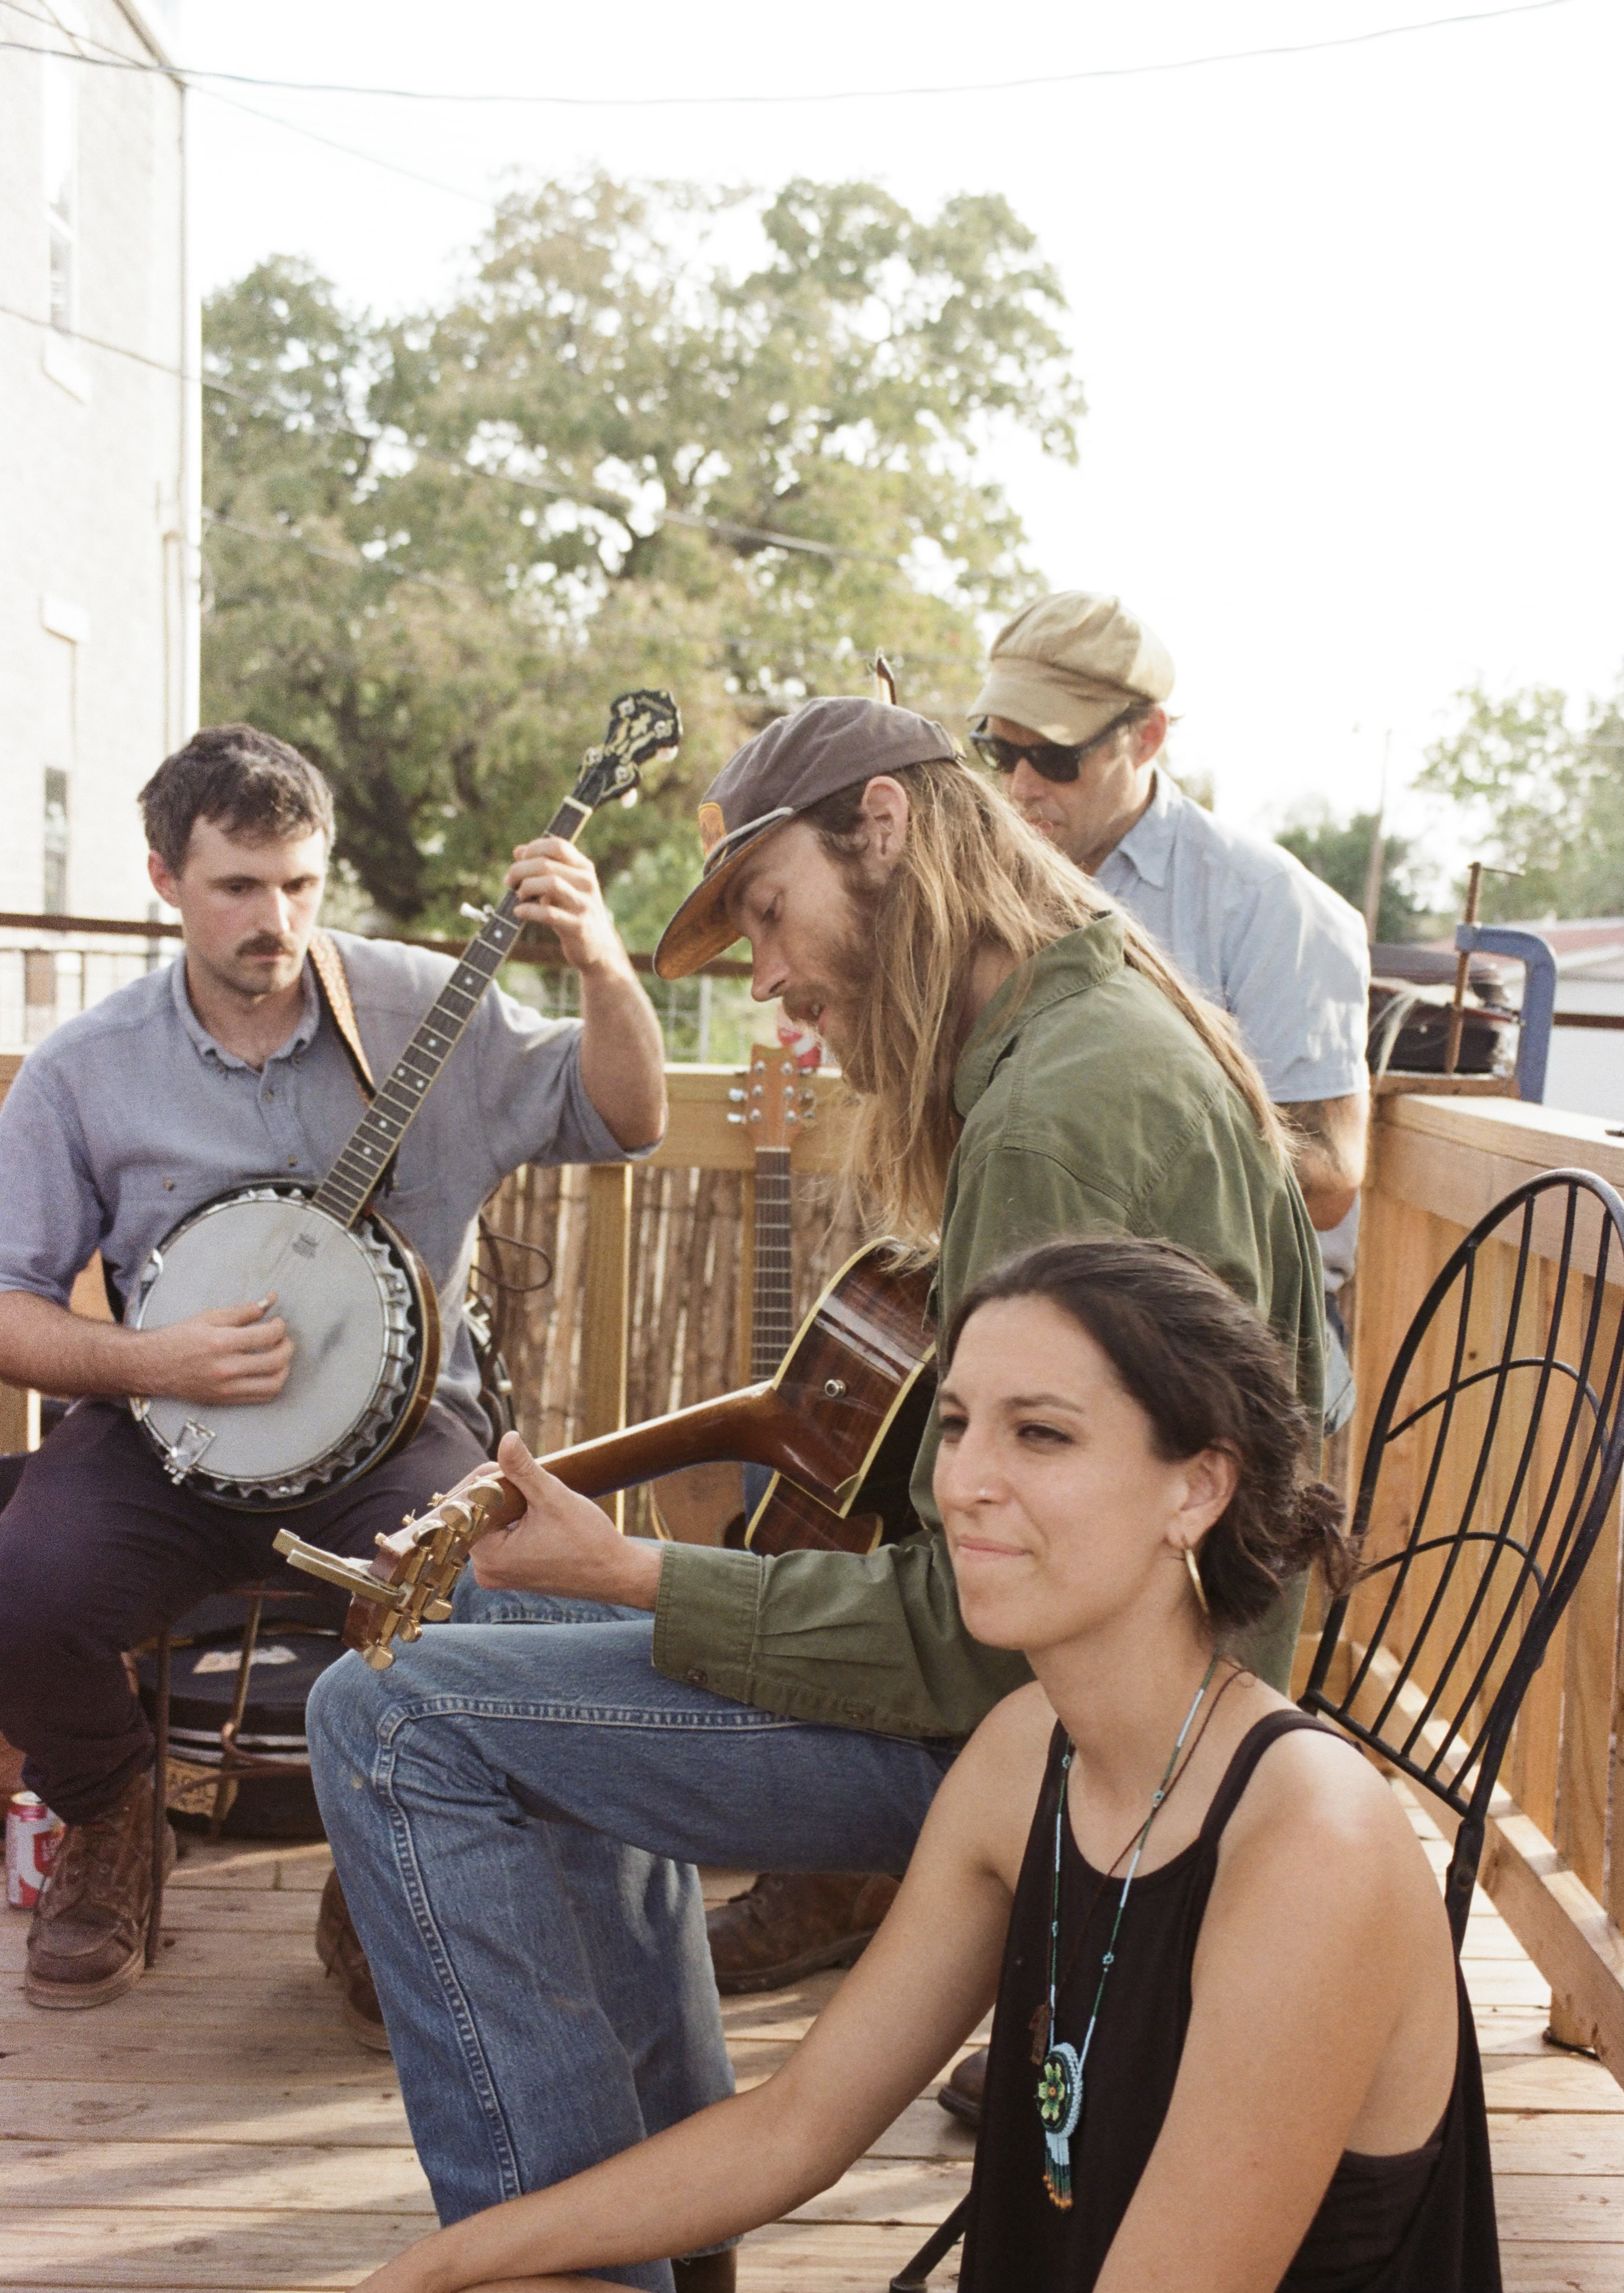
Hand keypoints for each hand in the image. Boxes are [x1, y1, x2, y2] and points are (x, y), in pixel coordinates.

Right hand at [137, 1297, 292, 1404]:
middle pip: (276, 1361)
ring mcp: (226, 1389)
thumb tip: (269, 1301)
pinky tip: (268, 1372)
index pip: (267, 1336)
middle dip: (288, 1347)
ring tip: (279, 1356)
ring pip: (274, 1384)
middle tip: (283, 1339)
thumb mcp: (209, 1317)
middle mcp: (225, 1369)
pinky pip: (261, 1398)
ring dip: (285, 1368)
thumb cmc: (179, 1338)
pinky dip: (272, 1385)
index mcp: (221, 1343)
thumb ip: (243, 1311)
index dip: (280, 1327)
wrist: (152, 1365)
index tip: (278, 1323)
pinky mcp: (224, 1401)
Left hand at [469, 1431, 662, 1609]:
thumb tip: (506, 1438)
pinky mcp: (510, 1573)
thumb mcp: (553, 1498)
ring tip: (534, 1496)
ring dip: (505, 1503)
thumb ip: (523, 1469)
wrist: (616, 1573)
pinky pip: (500, 1537)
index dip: (484, 1480)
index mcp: (489, 1558)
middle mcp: (486, 1571)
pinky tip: (535, 1512)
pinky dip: (512, 1519)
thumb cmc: (589, 1541)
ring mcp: (497, 1574)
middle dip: (495, 1491)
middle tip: (521, 1476)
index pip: (466, 1507)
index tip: (505, 1465)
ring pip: (488, 1523)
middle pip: (475, 1515)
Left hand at [505, 838, 625, 976]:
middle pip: (546, 864)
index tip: (519, 862)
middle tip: (510, 882)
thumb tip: (518, 851)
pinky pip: (549, 914)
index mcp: (584, 868)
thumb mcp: (564, 886)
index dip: (533, 849)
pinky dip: (528, 911)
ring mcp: (584, 904)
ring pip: (550, 883)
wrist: (598, 947)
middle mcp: (587, 882)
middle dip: (520, 870)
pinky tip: (518, 912)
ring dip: (526, 887)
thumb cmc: (573, 912)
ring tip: (519, 896)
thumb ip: (543, 867)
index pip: (557, 845)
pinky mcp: (578, 926)